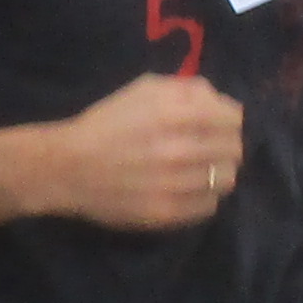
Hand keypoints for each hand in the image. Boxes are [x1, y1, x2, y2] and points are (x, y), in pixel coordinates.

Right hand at [40, 71, 250, 231]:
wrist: (68, 167)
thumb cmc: (107, 123)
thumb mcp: (144, 88)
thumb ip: (187, 88)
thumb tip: (219, 101)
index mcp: (175, 114)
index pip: (234, 119)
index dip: (230, 119)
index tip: (220, 123)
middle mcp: (180, 151)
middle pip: (234, 150)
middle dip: (225, 145)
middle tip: (210, 147)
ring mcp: (175, 186)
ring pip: (226, 180)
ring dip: (217, 172)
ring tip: (199, 169)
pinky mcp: (168, 214)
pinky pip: (210, 206)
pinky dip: (204, 196)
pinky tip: (187, 188)